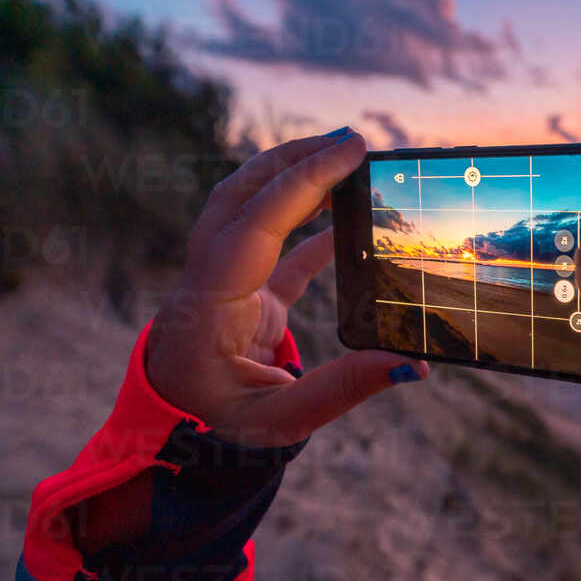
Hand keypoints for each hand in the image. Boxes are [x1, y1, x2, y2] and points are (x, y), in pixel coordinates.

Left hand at [146, 129, 427, 447]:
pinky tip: (346, 220)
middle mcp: (208, 280)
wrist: (168, 440)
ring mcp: (221, 281)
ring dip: (294, 179)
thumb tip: (413, 364)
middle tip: (350, 140)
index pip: (255, 223)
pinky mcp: (239, 294)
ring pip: (248, 208)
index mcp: (209, 304)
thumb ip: (343, 389)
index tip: (349, 151)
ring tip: (345, 160)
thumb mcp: (280, 421)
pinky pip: (274, 246)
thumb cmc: (216, 428)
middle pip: (240, 195)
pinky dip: (308, 227)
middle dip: (293, 160)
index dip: (302, 182)